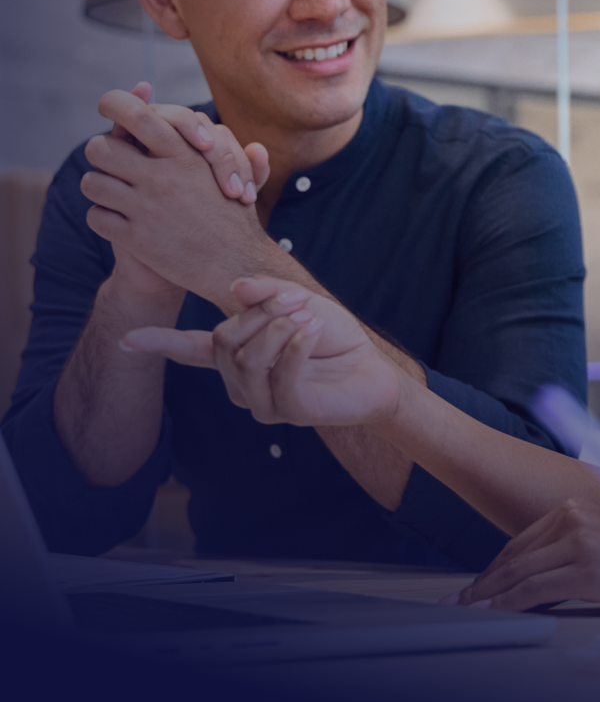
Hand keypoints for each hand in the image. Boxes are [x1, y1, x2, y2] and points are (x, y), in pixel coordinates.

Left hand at [81, 89, 278, 305]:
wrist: (237, 265)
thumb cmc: (234, 216)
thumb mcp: (231, 172)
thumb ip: (218, 144)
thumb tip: (209, 126)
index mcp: (186, 155)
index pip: (138, 116)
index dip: (116, 105)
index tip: (106, 107)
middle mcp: (164, 177)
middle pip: (100, 148)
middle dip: (101, 152)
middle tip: (112, 162)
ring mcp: (147, 208)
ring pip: (92, 183)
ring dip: (99, 187)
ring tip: (113, 194)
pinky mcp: (136, 238)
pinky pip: (97, 217)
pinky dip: (104, 219)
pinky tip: (120, 222)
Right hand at [122, 277, 402, 426]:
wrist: (371, 369)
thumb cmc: (332, 336)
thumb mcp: (300, 301)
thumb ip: (269, 293)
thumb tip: (236, 288)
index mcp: (237, 354)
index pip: (190, 350)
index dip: (158, 343)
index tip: (126, 338)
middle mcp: (241, 382)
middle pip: (224, 341)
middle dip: (260, 313)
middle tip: (297, 302)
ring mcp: (261, 402)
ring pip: (247, 360)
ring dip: (280, 329)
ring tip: (308, 318)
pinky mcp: (289, 414)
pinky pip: (280, 377)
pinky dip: (297, 347)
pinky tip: (314, 333)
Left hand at [454, 497, 599, 614]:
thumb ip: (571, 549)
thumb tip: (533, 575)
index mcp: (576, 508)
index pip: (522, 542)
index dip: (493, 568)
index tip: (474, 587)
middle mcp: (575, 517)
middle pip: (515, 556)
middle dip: (482, 583)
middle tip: (456, 602)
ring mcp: (581, 541)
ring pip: (519, 574)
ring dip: (488, 596)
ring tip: (466, 612)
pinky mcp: (589, 569)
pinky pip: (535, 590)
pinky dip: (508, 605)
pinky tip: (493, 614)